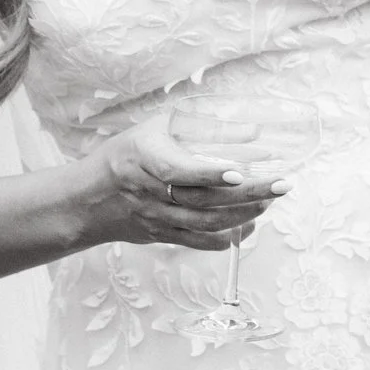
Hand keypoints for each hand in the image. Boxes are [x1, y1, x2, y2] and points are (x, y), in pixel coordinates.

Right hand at [78, 110, 284, 250]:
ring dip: (244, 215)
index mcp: (145, 159)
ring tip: (270, 201)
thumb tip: (254, 132)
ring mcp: (157, 218)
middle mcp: (150, 192)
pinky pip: (199, 242)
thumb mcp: (158, 128)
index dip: (209, 174)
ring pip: (206, 224)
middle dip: (249, 194)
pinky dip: (228, 237)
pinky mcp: (162, 235)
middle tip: (282, 185)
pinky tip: (249, 225)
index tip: (240, 172)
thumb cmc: (127, 153)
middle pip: (204, 200)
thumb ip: (203, 127)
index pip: (178, 170)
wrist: (86, 199)